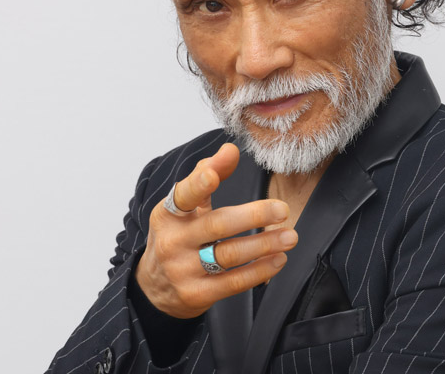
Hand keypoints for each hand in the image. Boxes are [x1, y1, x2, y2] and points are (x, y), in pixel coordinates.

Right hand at [135, 143, 297, 318]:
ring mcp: (182, 270)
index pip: (183, 195)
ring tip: (289, 236)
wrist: (155, 287)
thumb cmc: (179, 235)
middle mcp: (172, 241)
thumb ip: (208, 173)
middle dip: (253, 215)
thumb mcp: (185, 205)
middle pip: (217, 225)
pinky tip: (277, 259)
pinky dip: (259, 271)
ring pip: (229, 255)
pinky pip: (233, 282)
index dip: (198, 184)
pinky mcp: (196, 294)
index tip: (212, 174)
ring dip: (264, 245)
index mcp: (169, 213)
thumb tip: (230, 149)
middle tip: (282, 209)